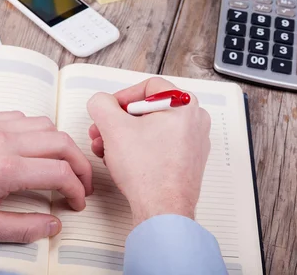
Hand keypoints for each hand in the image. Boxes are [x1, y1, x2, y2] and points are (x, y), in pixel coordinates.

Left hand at [0, 112, 92, 242]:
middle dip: (80, 164)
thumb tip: (52, 225)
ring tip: (59, 164)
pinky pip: (23, 117)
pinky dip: (37, 131)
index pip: (60, 173)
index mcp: (5, 170)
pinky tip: (31, 147)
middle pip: (62, 143)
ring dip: (60, 145)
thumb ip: (21, 228)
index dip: (77, 189)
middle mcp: (5, 141)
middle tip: (80, 182)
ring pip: (46, 125)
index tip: (76, 201)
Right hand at [87, 78, 210, 225]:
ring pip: (153, 129)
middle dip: (120, 121)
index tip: (110, 110)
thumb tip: (101, 102)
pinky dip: (141, 149)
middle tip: (104, 131)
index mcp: (184, 104)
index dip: (122, 97)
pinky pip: (161, 146)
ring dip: (126, 136)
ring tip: (109, 149)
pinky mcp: (189, 161)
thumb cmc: (149, 172)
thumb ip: (101, 104)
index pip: (148, 87)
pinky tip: (125, 161)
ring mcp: (194, 142)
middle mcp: (195, 120)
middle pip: (149, 110)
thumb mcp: (113, 128)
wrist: (162, 209)